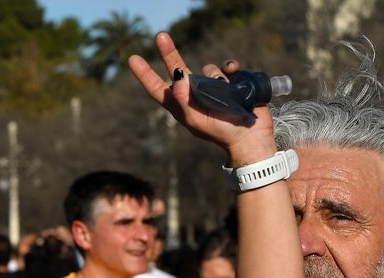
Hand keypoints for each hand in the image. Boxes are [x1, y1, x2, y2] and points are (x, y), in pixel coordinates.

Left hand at [128, 32, 276, 164]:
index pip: (157, 89)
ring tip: (225, 94)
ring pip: (207, 69)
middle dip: (168, 52)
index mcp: (180, 105)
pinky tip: (233, 74)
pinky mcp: (231, 82)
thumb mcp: (196, 120)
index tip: (133, 58)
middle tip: (160, 36)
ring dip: (214, 77)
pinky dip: (230, 68)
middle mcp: (194, 94)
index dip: (145, 74)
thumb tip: (177, 76)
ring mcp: (213, 87)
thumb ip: (183, 100)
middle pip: (177, 69)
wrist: (250, 135)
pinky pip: (227, 67)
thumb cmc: (220, 132)